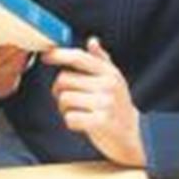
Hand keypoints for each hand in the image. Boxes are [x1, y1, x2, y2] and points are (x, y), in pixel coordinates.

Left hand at [42, 37, 145, 167]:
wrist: (133, 137)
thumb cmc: (118, 106)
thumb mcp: (114, 80)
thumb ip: (101, 60)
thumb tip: (92, 41)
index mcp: (110, 73)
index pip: (79, 57)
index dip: (59, 55)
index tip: (45, 57)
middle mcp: (108, 85)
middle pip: (64, 79)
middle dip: (59, 90)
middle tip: (69, 99)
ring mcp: (106, 103)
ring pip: (64, 99)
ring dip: (64, 108)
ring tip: (78, 111)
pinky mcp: (101, 122)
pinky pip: (70, 118)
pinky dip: (71, 122)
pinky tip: (82, 123)